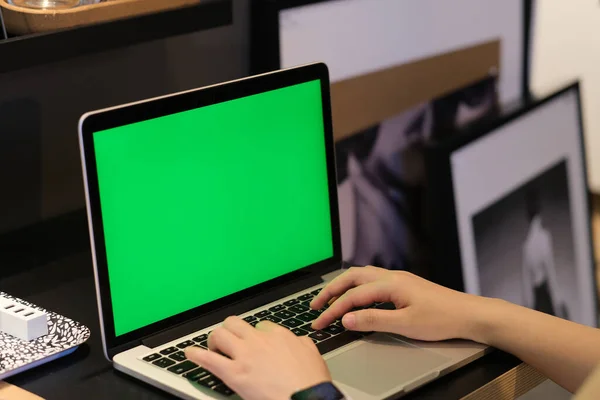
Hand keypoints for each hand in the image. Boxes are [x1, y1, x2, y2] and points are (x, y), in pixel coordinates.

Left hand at [185, 317, 330, 399]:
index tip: (253, 342)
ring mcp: (244, 355)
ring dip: (214, 340)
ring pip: (220, 334)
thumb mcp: (312, 354)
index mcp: (279, 335)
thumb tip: (297, 342)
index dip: (255, 334)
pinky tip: (189, 354)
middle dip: (229, 330)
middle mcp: (259, 340)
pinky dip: (195, 355)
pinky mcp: (233, 373)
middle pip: (235, 323)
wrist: (306, 398)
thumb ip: (301, 344)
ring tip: (213, 348)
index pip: (260, 325)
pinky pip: (208, 359)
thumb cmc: (311, 382)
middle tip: (228, 341)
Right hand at [311, 266, 490, 342]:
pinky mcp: (403, 284)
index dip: (333, 310)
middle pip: (352, 277)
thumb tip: (347, 319)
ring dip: (343, 286)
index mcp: (390, 283)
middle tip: (315, 305)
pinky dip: (356, 286)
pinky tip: (356, 296)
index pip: (352, 296)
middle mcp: (392, 276)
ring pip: (361, 275)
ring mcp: (398, 278)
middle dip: (331, 290)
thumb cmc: (442, 318)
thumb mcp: (405, 324)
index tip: (319, 322)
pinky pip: (371, 279)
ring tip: (330, 298)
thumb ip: (373, 321)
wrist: (469, 314)